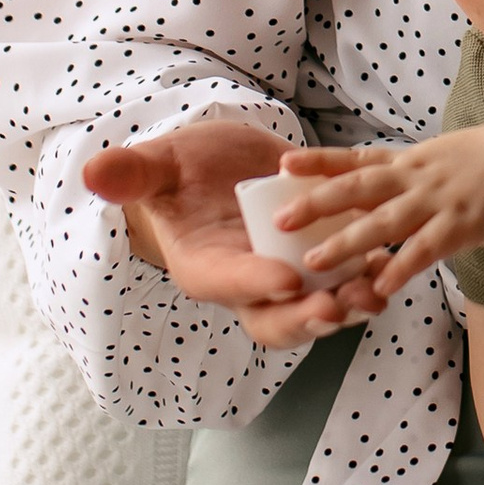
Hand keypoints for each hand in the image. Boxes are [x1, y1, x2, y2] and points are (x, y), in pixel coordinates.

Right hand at [78, 119, 380, 349]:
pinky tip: (391, 266)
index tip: (284, 279)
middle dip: (306, 319)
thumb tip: (92, 173)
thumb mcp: (158, 165)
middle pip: (274, 319)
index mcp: (203, 265)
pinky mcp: (315, 262)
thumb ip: (132, 173)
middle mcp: (245, 281)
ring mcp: (283, 276)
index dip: (254, 285)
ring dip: (348, 306)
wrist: (217, 171)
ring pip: (315, 310)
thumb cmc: (181, 171)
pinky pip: (344, 282)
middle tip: (336, 307)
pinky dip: (368, 278)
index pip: (226, 284)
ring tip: (374, 292)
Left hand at [274, 126, 483, 301]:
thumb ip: (404, 177)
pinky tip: (382, 287)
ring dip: (348, 243)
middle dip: (317, 205)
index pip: (355, 160)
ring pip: (384, 222)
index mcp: (406, 162)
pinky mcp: (462, 224)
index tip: (282, 164)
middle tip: (279, 221)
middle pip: (358, 190)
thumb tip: (371, 192)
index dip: (318, 162)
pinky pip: (426, 249)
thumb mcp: (436, 159)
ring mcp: (437, 201)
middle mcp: (414, 178)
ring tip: (315, 264)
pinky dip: (402, 267)